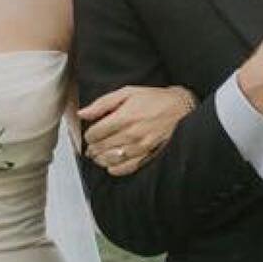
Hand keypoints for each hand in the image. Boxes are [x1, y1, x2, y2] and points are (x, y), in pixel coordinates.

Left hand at [79, 85, 194, 175]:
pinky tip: (111, 163)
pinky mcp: (147, 155)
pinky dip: (114, 168)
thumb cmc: (153, 99)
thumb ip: (102, 104)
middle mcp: (131, 134)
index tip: (90, 133)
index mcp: (123, 117)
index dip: (88, 135)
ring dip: (100, 158)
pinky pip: (125, 168)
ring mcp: (139, 147)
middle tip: (92, 145)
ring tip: (99, 154)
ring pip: (110, 160)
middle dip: (92, 147)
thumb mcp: (126, 93)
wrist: (180, 108)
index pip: (94, 134)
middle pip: (100, 148)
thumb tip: (82, 113)